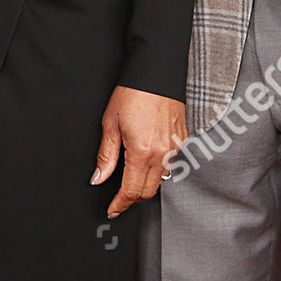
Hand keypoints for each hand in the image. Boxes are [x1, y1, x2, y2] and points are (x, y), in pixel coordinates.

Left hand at [93, 86, 187, 218]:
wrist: (156, 71)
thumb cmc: (132, 92)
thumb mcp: (110, 123)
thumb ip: (105, 155)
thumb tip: (98, 177)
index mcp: (142, 151)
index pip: (132, 190)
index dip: (120, 204)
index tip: (112, 209)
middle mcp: (162, 153)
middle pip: (148, 190)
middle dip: (133, 198)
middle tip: (119, 199)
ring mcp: (175, 147)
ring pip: (161, 179)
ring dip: (146, 184)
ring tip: (131, 180)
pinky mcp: (182, 139)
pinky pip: (170, 163)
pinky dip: (158, 168)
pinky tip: (147, 160)